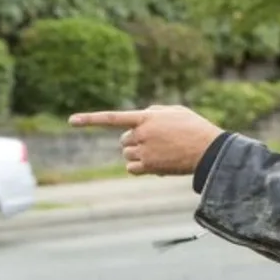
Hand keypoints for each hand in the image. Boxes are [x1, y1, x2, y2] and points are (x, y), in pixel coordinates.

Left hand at [68, 105, 223, 175]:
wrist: (208, 150)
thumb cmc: (194, 128)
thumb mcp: (175, 111)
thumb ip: (154, 111)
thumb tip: (141, 115)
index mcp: (146, 117)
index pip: (112, 117)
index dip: (90, 119)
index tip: (71, 121)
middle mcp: (141, 134)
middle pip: (123, 140)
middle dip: (134, 141)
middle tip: (155, 142)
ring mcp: (144, 151)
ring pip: (127, 155)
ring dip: (138, 154)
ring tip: (160, 152)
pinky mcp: (149, 166)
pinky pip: (131, 168)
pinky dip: (139, 167)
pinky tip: (156, 163)